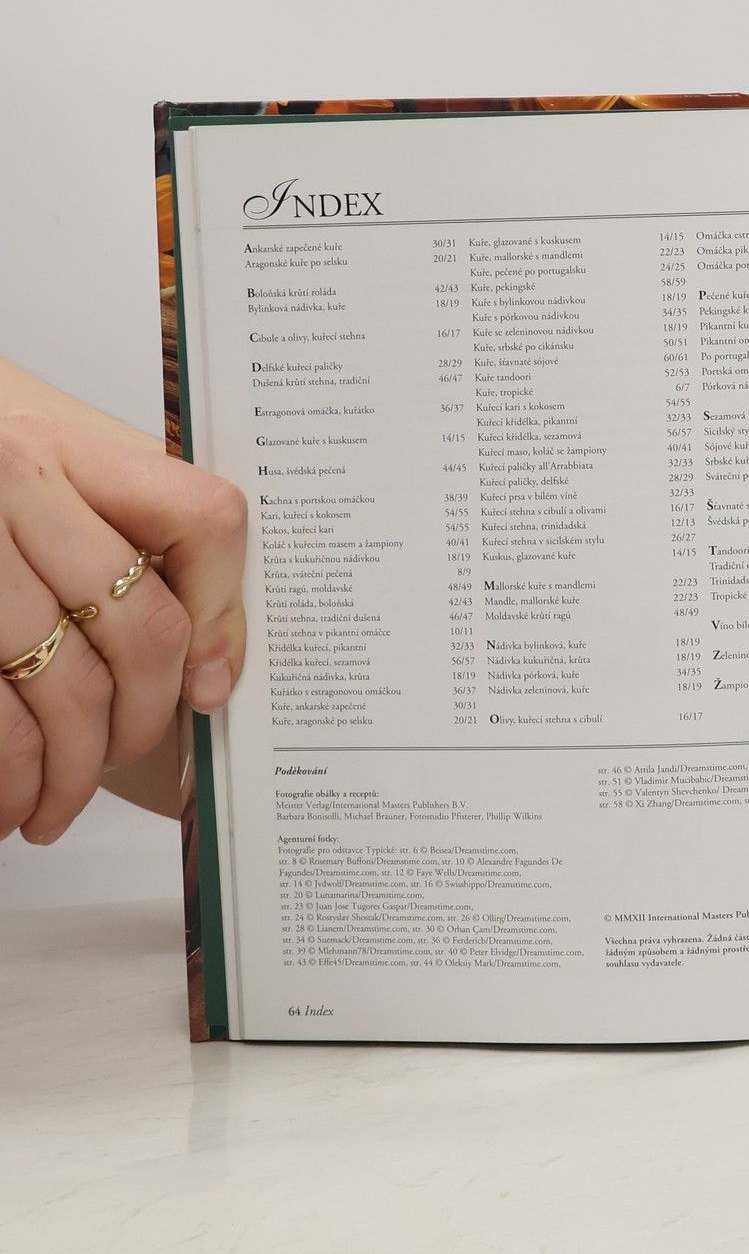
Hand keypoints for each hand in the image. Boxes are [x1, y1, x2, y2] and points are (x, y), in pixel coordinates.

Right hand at [0, 410, 245, 843]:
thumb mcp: (52, 487)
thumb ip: (130, 544)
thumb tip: (210, 672)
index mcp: (73, 452)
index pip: (203, 518)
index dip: (223, 611)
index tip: (211, 679)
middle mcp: (17, 489)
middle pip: (141, 627)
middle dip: (145, 717)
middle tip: (128, 752)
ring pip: (67, 689)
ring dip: (71, 771)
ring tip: (58, 802)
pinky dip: (11, 778)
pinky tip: (14, 799)